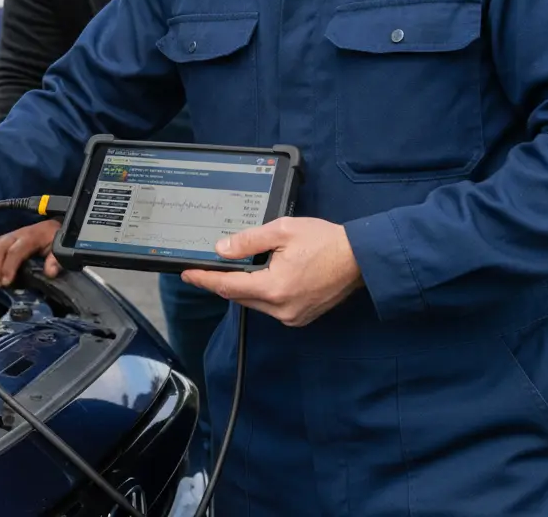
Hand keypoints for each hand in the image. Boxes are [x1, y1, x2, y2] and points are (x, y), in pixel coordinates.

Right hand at [0, 220, 61, 286]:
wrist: (49, 227)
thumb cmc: (52, 239)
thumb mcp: (59, 248)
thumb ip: (56, 260)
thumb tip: (49, 272)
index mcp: (31, 236)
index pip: (15, 251)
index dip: (8, 267)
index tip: (6, 283)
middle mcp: (16, 234)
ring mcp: (5, 234)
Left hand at [182, 218, 363, 327]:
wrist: (360, 259)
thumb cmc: (324, 242)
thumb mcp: (281, 231)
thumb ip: (248, 241)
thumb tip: (222, 250)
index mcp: (273, 288)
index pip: (227, 286)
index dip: (204, 279)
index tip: (187, 274)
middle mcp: (281, 309)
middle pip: (239, 295)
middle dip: (221, 282)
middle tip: (205, 267)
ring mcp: (292, 316)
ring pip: (254, 302)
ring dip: (242, 287)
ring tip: (231, 269)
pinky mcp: (301, 316)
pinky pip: (270, 305)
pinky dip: (259, 292)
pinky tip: (258, 276)